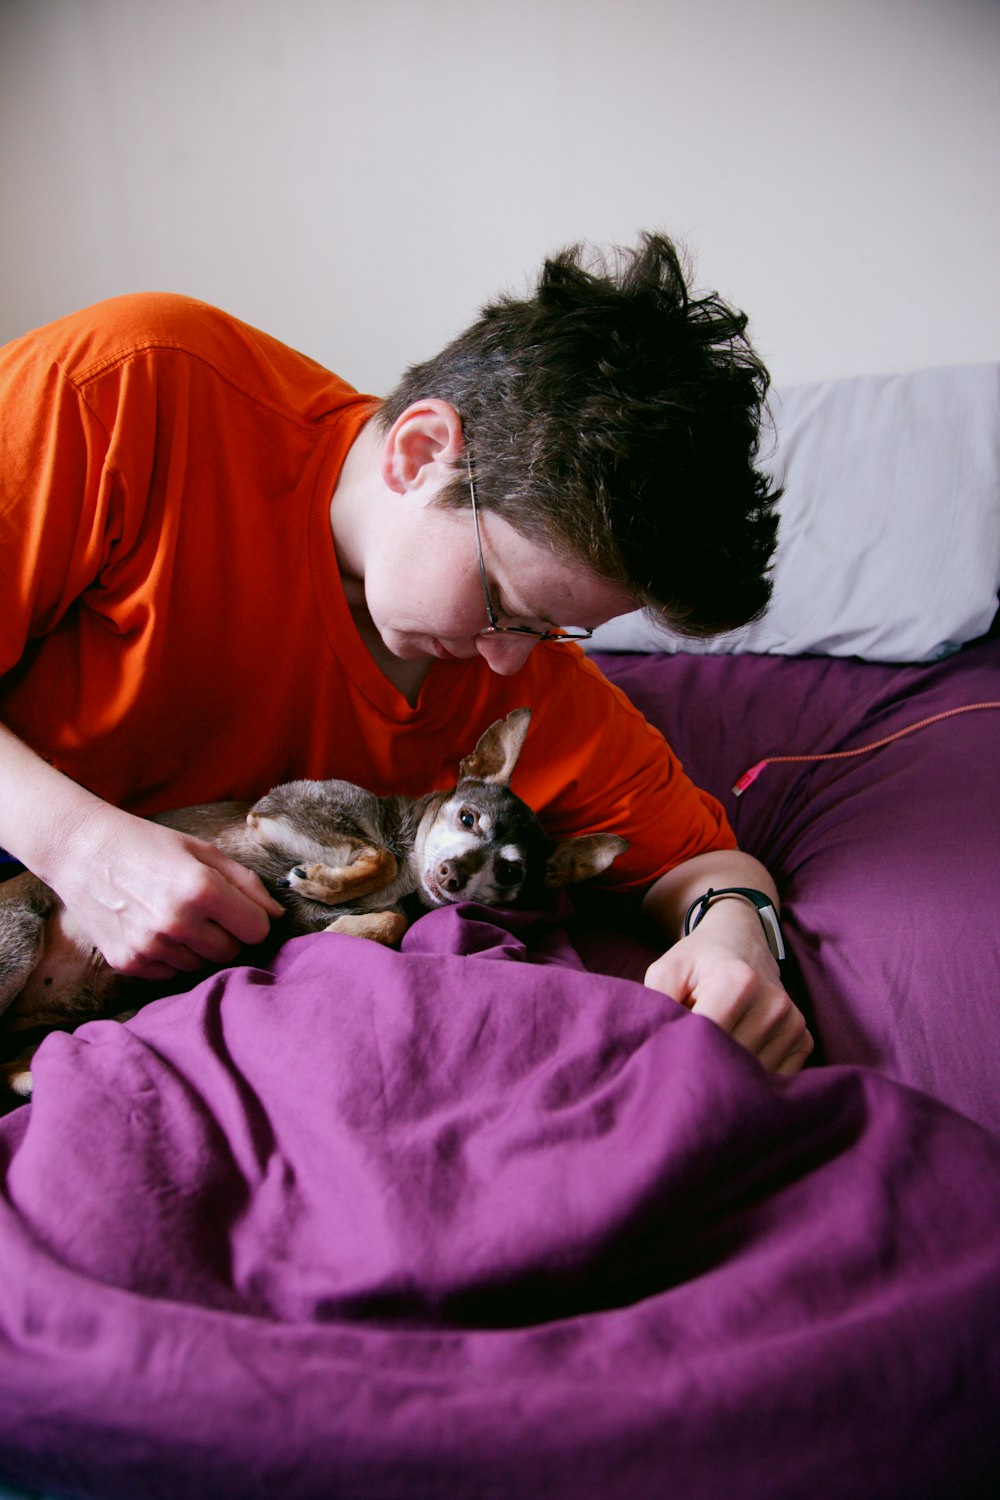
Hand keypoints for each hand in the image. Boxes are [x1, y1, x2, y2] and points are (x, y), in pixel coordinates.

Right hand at [51, 804, 283, 979]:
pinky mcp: (128, 962)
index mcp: (202, 890)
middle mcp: (177, 923)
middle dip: (226, 933)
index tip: (236, 907)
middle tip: (203, 910)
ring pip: (201, 965)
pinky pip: (170, 973)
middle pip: (231, 952)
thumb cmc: (147, 845)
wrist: (82, 851)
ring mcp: (150, 946)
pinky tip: (153, 928)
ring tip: (175, 916)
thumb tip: (276, 915)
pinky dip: (169, 956)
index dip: (251, 918)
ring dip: (197, 946)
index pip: (257, 930)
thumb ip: (246, 883)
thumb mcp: (203, 851)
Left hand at [644, 903, 813, 1075]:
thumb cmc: (699, 960)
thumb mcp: (667, 970)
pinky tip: (737, 1058)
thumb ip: (656, 1003)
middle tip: (686, 1060)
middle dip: (704, 1067)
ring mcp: (792, 1022)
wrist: (742, 940)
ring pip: (753, 1076)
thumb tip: (653, 1044)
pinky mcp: (803, 1038)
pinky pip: (775, 1078)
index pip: (707, 1037)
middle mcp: (772, 1002)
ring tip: (712, 1052)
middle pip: (731, 1061)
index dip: (682, 1052)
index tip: (667, 1056)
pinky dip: (752, 1078)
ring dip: (729, 1075)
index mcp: (737, 980)